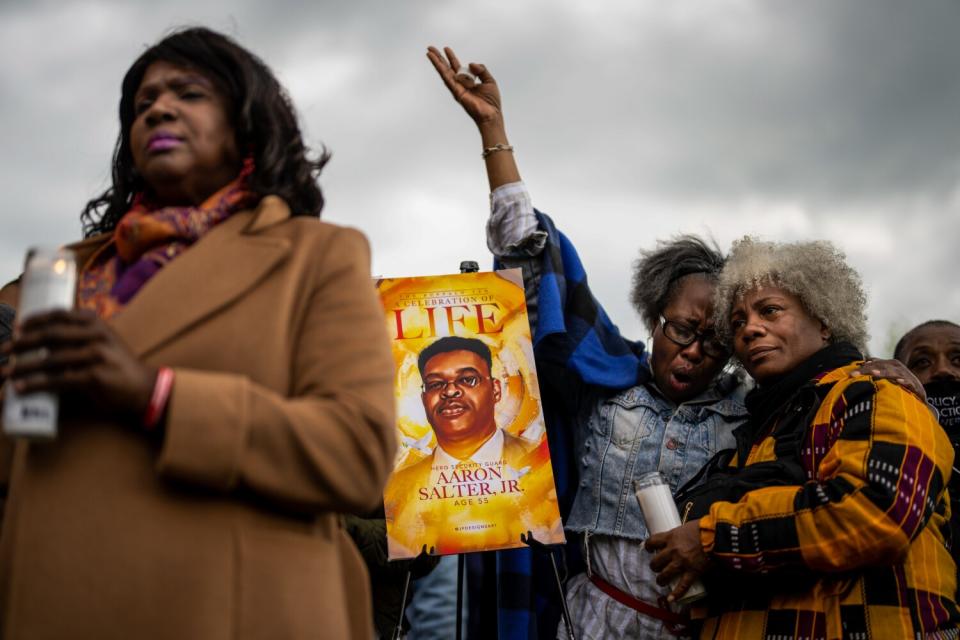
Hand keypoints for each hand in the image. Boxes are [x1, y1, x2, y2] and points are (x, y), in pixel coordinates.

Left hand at [1, 309, 156, 420]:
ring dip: (23, 367)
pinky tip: (21, 388)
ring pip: (50, 359)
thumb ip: (80, 336)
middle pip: (50, 335)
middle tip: (3, 349)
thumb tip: (43, 339)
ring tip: (5, 372)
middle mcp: (96, 335)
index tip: (17, 327)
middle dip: (22, 343)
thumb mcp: (104, 341)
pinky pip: (58, 380)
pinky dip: (36, 384)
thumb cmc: (118, 365)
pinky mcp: (94, 377)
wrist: (144, 387)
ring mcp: (96, 355)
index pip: (59, 315)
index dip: (35, 320)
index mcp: (96, 323)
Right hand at [427, 46, 502, 126]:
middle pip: (447, 68)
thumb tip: (470, 63)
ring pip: (444, 72)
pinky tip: (437, 63)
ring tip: (429, 52)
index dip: (451, 57)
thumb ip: (481, 70)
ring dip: (436, 62)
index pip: (457, 67)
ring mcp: (457, 88)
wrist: (491, 114)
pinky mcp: (456, 92)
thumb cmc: (491, 102)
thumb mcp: (489, 80)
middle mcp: (460, 84)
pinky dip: (442, 70)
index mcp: (468, 81)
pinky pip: (448, 79)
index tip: (446, 48)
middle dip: (439, 58)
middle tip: (430, 48)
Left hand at [645, 520, 708, 601]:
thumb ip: (681, 534)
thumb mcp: (687, 527)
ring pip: (664, 574)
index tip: (649, 549)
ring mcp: (682, 562)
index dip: (648, 546)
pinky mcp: (692, 572)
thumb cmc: (704, 528)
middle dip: (654, 566)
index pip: (652, 541)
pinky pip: (682, 586)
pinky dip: (676, 594)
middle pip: (656, 561)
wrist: (718, 536)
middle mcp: (673, 550)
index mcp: (671, 537)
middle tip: (657, 567)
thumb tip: (681, 538)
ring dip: (661, 579)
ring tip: (661, 581)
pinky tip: (671, 598)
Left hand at [851, 358, 925, 400]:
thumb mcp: (888, 374)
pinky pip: (909, 382)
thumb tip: (864, 362)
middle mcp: (897, 367)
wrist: (919, 391)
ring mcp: (905, 375)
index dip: (862, 369)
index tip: (850, 375)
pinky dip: (904, 381)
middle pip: (879, 367)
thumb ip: (877, 368)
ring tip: (874, 374)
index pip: (873, 365)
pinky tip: (898, 381)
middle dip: (867, 371)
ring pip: (892, 373)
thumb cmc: (900, 382)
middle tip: (854, 374)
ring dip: (883, 373)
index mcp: (889, 364)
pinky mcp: (914, 384)